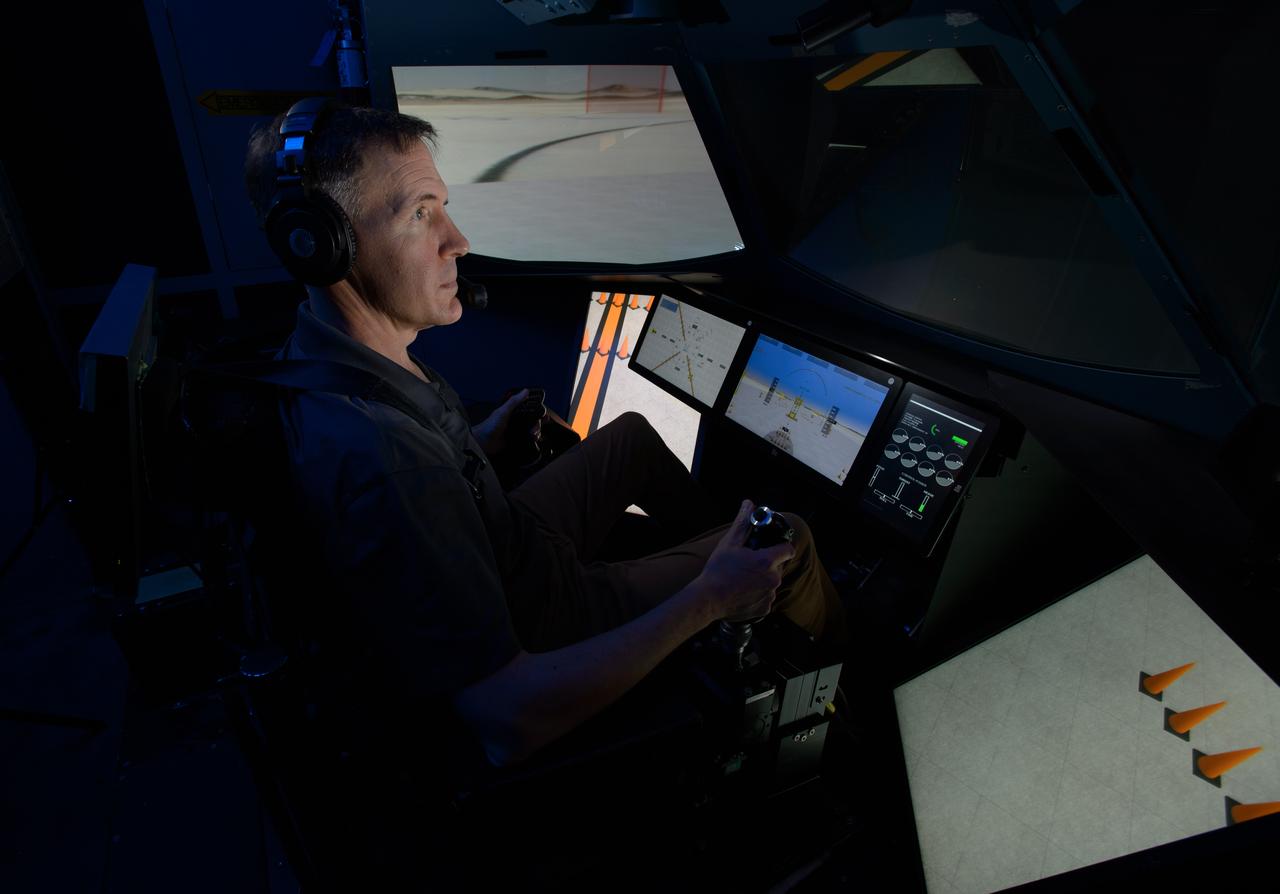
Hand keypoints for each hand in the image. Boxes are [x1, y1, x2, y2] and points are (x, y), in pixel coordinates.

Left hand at [472, 388, 539, 455]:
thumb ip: (514, 401)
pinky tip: (533, 439)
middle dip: (538, 423)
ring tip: (533, 434)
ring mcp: (517, 430)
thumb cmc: (490, 425)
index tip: (543, 414)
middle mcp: (517, 420)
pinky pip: (529, 439)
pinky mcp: (517, 440)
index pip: (530, 408)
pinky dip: (533, 439)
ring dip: (536, 432)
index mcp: (513, 411)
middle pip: (534, 420)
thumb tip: (526, 391)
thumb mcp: (503, 411)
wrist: (483, 442)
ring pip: (533, 429)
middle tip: (536, 428)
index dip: (537, 411)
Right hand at [694, 500, 794, 622]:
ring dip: (762, 580)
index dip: (781, 547)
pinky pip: (766, 598)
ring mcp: (770, 595)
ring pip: (771, 582)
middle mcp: (773, 579)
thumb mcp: (729, 543)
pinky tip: (743, 593)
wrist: (708, 600)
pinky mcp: (765, 608)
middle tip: (748, 564)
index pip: (788, 549)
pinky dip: (758, 595)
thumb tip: (748, 504)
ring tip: (743, 580)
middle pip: (778, 566)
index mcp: (767, 561)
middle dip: (767, 564)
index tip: (772, 547)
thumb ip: (743, 522)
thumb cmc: (717, 570)